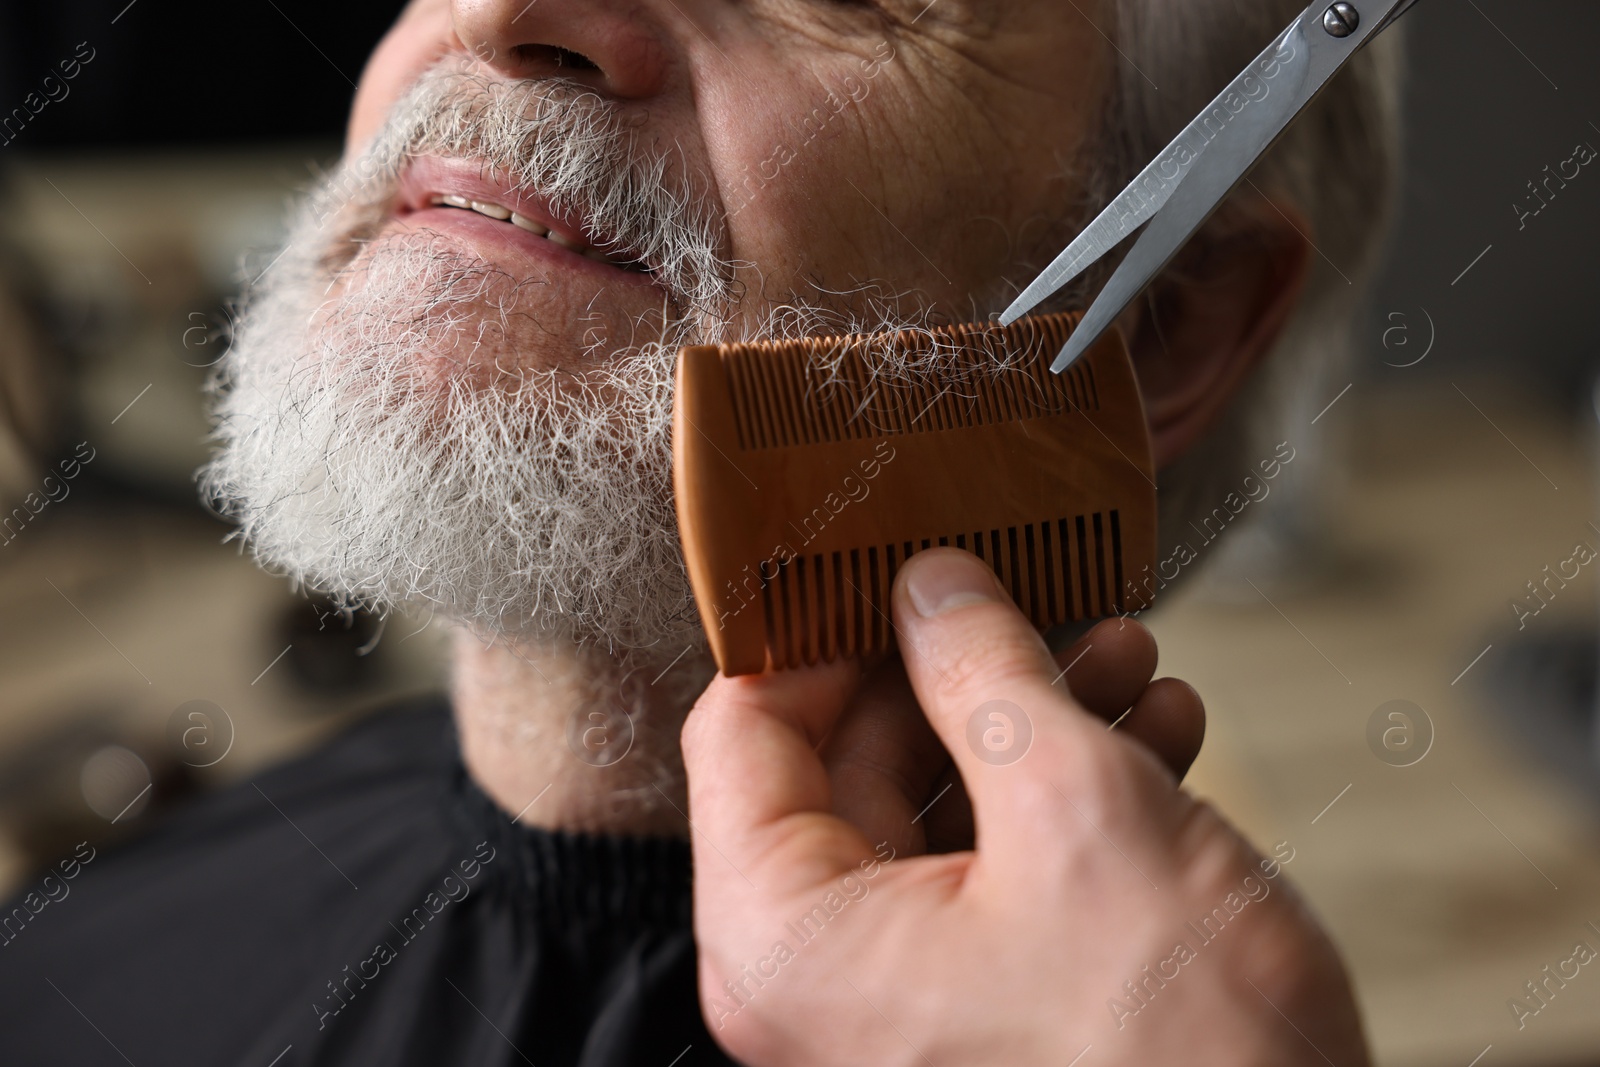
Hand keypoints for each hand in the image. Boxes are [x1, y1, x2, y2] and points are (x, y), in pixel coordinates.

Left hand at [682, 548, 1368, 1066]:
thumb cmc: (1179, 1054)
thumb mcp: (1077, 813)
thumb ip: (984, 678)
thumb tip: (928, 587)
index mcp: (787, 938)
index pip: (740, 730)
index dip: (816, 632)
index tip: (890, 562)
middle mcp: (824, 976)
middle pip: (853, 761)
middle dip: (958, 670)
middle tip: (1033, 596)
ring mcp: (906, 999)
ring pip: (944, 807)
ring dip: (1036, 720)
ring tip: (1126, 659)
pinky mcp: (986, 1008)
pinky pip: (999, 869)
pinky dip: (1072, 795)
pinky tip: (1155, 735)